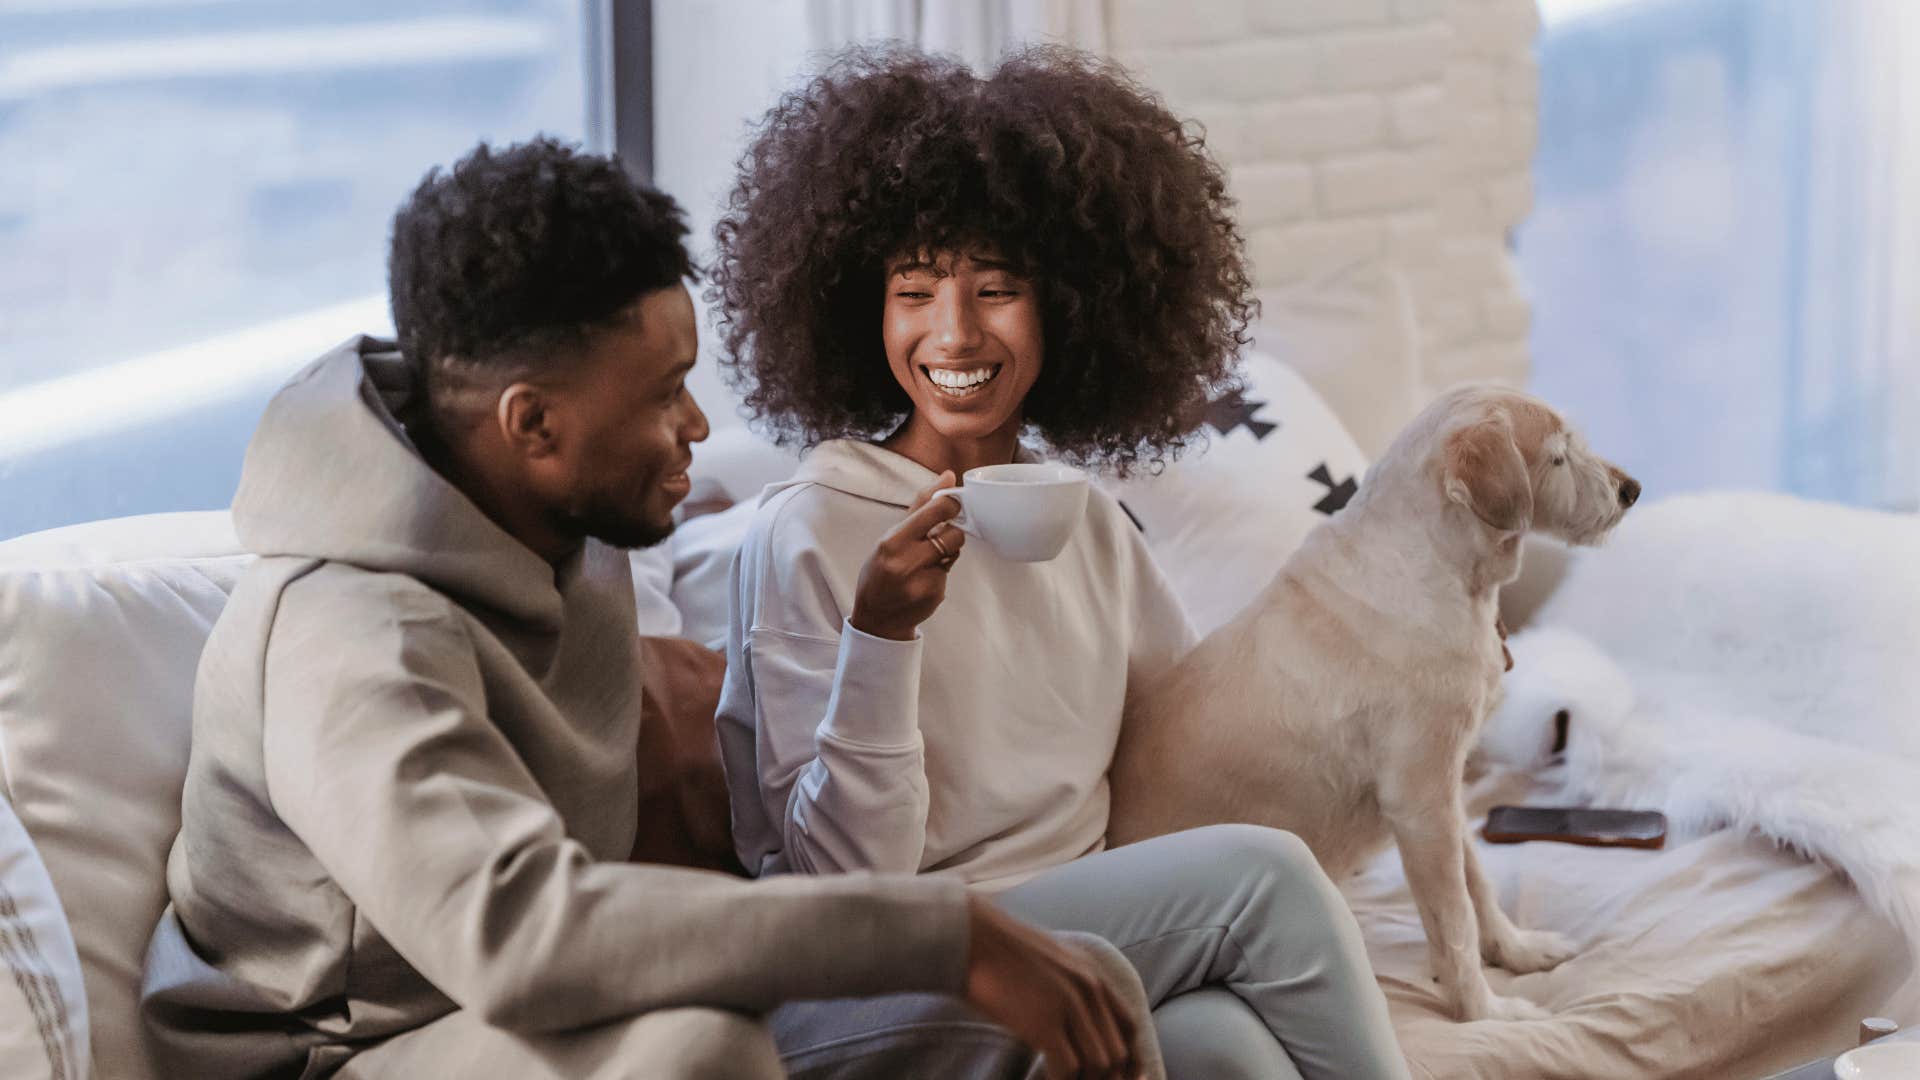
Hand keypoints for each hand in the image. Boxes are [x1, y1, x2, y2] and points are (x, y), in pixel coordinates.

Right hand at [849, 472, 967, 641]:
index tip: (954, 503)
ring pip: (954, 552)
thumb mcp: (890, 536)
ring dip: (947, 551)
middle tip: (939, 535)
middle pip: (952, 534)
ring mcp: (923, 580)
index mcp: (892, 541)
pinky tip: (923, 579)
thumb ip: (921, 505)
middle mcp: (907, 561)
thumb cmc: (881, 571)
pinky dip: (941, 571)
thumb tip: (948, 476)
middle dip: (951, 532)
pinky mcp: (935, 594)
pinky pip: (949, 572)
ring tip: (926, 559)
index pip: (934, 511)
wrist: (877, 617)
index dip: (951, 504)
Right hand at [963, 895, 1140, 1079]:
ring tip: (1062, 1079)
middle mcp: (1089, 988)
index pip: (1129, 1025)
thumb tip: (1069, 1016)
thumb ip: (1068, 983)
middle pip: (1118, 1051)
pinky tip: (1045, 1078)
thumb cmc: (997, 949)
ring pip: (1099, 1065)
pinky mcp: (1044, 1024)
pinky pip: (1068, 1070)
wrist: (969, 935)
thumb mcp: (1048, 958)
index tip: (1115, 1075)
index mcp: (1092, 973)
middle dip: (1104, 1076)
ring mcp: (1069, 1006)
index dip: (1127, 1058)